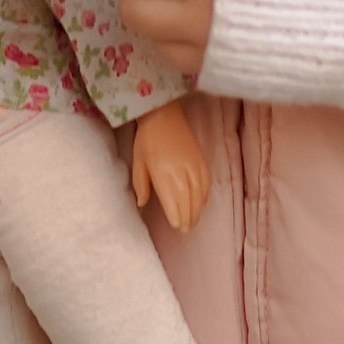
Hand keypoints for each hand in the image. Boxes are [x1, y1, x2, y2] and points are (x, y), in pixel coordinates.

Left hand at [130, 98, 209, 232]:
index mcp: (164, 176)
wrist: (164, 114)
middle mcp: (181, 174)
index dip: (176, 218)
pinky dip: (204, 197)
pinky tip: (201, 203)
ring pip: (199, 196)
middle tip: (185, 229)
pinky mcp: (202, 161)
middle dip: (188, 218)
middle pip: (188, 203)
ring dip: (197, 211)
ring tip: (193, 221)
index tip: (177, 226)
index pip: (174, 204)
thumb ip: (141, 185)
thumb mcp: (138, 162)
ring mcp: (194, 167)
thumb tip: (142, 204)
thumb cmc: (147, 139)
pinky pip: (206, 185)